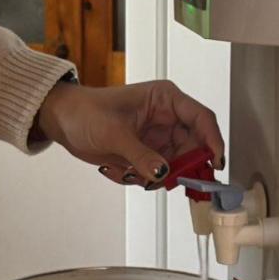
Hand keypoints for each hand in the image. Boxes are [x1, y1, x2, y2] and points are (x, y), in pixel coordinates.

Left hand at [34, 80, 224, 187]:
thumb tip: (164, 173)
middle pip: (194, 146)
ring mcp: (159, 137)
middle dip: (181, 166)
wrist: (64, 122)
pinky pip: (159, 173)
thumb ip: (141, 155)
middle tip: (165, 179)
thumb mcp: (114, 134)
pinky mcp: (149, 153)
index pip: (201, 118)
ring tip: (127, 170)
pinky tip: (118, 169)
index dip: (212, 140)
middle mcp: (167, 118)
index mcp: (165, 99)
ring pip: (177, 164)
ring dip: (156, 175)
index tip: (215, 162)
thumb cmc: (85, 112)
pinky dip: (142, 178)